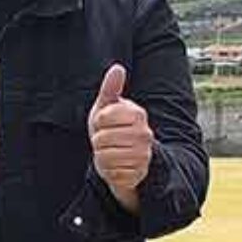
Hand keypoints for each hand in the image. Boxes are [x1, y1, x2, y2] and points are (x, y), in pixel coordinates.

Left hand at [88, 64, 150, 208]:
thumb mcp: (107, 108)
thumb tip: (118, 68)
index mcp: (137, 114)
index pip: (103, 117)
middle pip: (102, 138)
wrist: (125, 159)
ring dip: (102, 157)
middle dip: (98, 141)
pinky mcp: (138, 173)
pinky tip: (115, 166)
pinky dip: (108, 171)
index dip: (97, 122)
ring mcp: (143, 154)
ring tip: (110, 152)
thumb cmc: (112, 129)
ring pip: (105, 156)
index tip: (104, 124)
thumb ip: (111, 89)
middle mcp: (144, 133)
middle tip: (106, 141)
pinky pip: (111, 172)